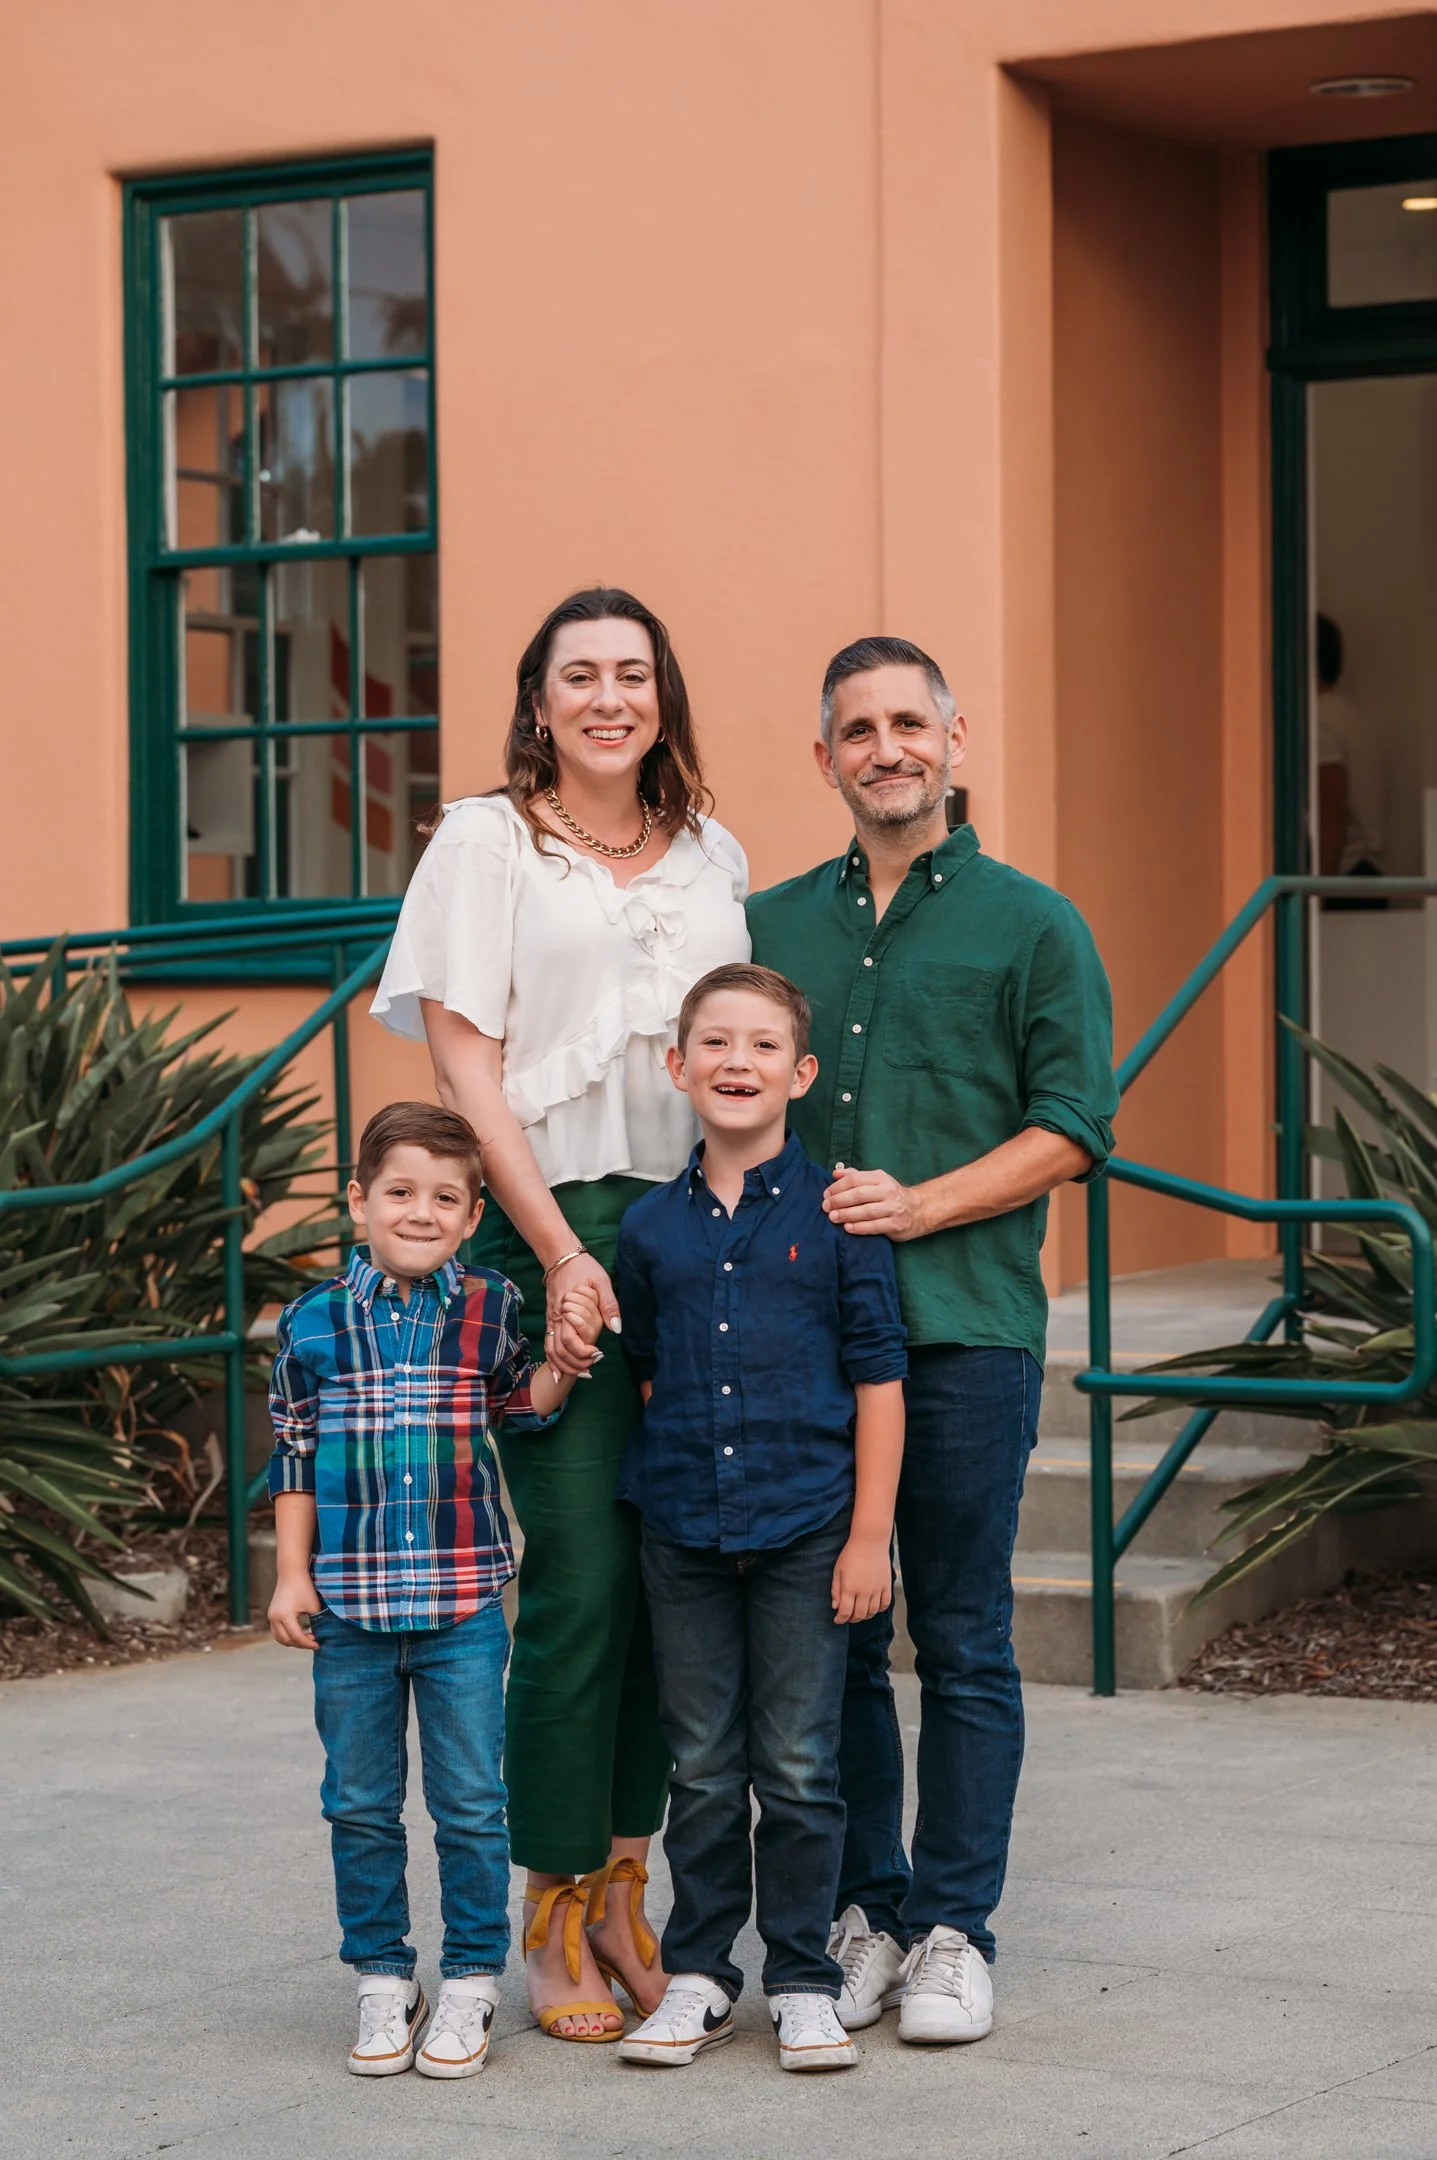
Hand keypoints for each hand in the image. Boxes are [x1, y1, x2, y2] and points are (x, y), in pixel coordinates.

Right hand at [268, 1570, 320, 1649]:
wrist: (291, 1573)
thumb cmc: (304, 1588)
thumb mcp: (313, 1606)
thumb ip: (315, 1622)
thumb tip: (317, 1636)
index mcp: (285, 1616)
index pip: (296, 1637)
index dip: (308, 1644)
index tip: (318, 1644)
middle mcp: (274, 1618)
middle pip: (286, 1640)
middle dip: (300, 1644)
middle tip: (314, 1641)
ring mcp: (271, 1616)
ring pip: (279, 1638)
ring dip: (292, 1641)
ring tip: (307, 1638)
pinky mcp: (271, 1614)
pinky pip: (277, 1631)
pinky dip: (286, 1635)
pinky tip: (299, 1633)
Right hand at [545, 1252, 619, 1375]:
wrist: (561, 1256)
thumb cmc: (583, 1268)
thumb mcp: (602, 1281)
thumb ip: (609, 1305)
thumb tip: (616, 1329)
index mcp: (568, 1309)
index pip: (570, 1340)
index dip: (583, 1352)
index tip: (598, 1354)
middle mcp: (556, 1317)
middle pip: (559, 1350)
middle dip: (575, 1364)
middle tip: (592, 1369)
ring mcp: (551, 1319)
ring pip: (551, 1350)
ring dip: (564, 1366)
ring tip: (581, 1374)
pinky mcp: (550, 1319)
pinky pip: (548, 1343)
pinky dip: (553, 1360)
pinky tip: (560, 1373)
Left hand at [823, 1163, 927, 1240]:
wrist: (919, 1209)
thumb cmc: (890, 1194)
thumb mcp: (876, 1181)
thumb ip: (855, 1176)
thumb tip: (835, 1173)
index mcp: (880, 1178)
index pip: (855, 1179)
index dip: (838, 1187)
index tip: (826, 1195)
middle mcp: (888, 1191)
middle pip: (859, 1195)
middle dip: (839, 1201)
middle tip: (825, 1207)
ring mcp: (893, 1208)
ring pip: (866, 1211)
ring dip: (847, 1214)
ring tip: (832, 1217)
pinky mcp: (896, 1224)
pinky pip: (875, 1226)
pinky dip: (859, 1228)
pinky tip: (848, 1228)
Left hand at [831, 1535, 892, 1624]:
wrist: (870, 1541)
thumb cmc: (851, 1554)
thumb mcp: (838, 1570)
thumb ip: (836, 1590)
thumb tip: (836, 1606)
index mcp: (850, 1588)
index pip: (845, 1612)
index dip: (840, 1619)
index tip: (838, 1620)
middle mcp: (864, 1591)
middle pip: (859, 1615)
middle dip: (852, 1619)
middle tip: (848, 1616)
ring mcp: (877, 1589)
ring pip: (872, 1612)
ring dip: (865, 1616)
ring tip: (860, 1612)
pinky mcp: (887, 1585)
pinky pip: (885, 1604)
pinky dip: (879, 1609)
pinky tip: (873, 1607)